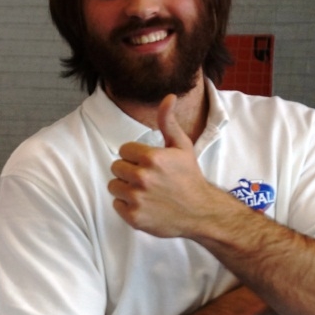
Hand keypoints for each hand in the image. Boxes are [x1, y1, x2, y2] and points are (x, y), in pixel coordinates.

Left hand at [108, 94, 220, 237]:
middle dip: (129, 172)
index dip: (134, 157)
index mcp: (152, 158)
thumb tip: (168, 97)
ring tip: (144, 191)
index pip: (123, 151)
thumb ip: (168, 122)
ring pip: (114, 186)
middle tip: (147, 179)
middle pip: (116, 168)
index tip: (148, 164)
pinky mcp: (134, 217)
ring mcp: (137, 198)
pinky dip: (127, 205)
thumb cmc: (189, 177)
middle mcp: (142, 177)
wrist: (200, 212)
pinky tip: (144, 204)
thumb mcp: (182, 146)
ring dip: (125, 188)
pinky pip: (116, 204)